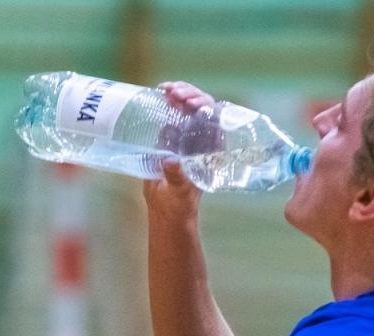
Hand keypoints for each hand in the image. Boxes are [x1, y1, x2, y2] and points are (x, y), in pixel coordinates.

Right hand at [142, 82, 214, 223]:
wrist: (164, 209)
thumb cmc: (179, 204)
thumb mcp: (179, 192)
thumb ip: (177, 178)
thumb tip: (171, 161)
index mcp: (211, 148)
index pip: (214, 119)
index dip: (204, 105)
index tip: (190, 102)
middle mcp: (201, 138)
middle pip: (201, 106)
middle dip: (190, 94)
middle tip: (174, 93)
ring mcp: (186, 134)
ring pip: (187, 105)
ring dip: (179, 92)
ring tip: (165, 89)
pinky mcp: (170, 135)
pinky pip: (171, 112)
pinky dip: (167, 99)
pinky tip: (159, 91)